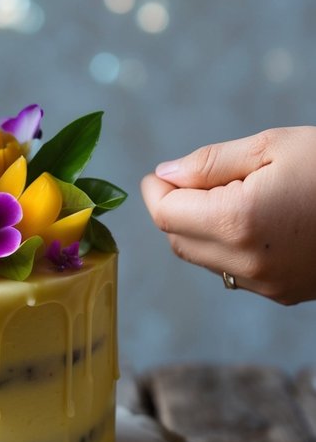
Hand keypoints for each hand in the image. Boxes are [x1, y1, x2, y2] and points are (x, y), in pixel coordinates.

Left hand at [140, 127, 315, 304]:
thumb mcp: (273, 147)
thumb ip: (210, 163)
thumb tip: (165, 175)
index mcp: (236, 221)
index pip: (166, 214)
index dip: (156, 191)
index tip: (159, 174)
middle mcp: (246, 263)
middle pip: (178, 241)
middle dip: (175, 211)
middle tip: (193, 180)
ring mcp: (267, 284)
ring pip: (205, 260)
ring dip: (201, 230)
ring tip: (233, 195)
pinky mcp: (285, 293)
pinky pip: (236, 272)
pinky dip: (230, 247)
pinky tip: (258, 220)